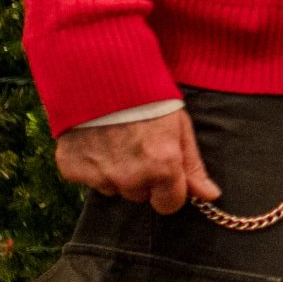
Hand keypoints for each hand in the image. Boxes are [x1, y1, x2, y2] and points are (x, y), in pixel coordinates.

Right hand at [54, 111, 219, 214]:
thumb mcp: (179, 128)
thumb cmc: (147, 99)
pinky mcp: (72, 170)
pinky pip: (88, 179)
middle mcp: (129, 177)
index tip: (165, 172)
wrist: (98, 76)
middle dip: (142, 178)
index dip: (169, 190)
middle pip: (140, 195)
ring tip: (115, 140)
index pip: (168, 205)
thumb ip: (192, 166)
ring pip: (113, 188)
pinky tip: (95, 141)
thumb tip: (210, 196)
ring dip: (116, 172)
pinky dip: (91, 164)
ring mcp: (99, 176)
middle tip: (137, 147)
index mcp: (161, 168)